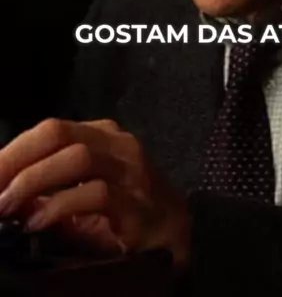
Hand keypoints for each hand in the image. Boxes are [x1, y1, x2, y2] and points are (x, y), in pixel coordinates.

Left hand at [0, 119, 190, 263]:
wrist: (179, 237)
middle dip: (16, 160)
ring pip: (77, 158)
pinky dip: (60, 206)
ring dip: (33, 181)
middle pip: (59, 134)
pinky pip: (97, 194)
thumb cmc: (128, 213)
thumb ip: (49, 189)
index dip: (13, 149)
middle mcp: (118, 145)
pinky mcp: (140, 204)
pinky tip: (38, 222)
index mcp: (102, 136)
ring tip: (6, 205)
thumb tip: (5, 193)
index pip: (50, 129)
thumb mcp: (85, 194)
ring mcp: (133, 171)